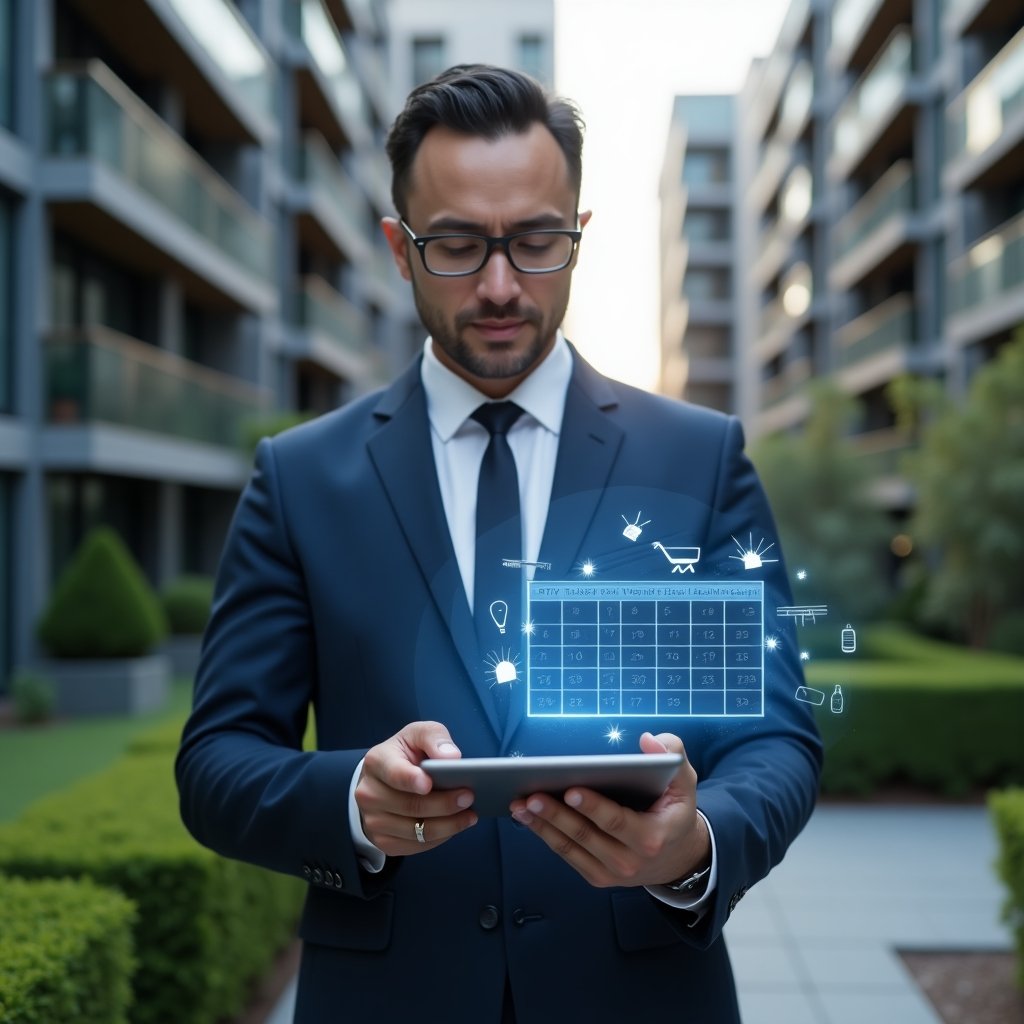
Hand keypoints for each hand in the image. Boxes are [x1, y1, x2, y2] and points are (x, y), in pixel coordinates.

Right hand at [355, 721, 477, 855]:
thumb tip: (452, 757)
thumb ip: (434, 737)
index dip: (411, 780)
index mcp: (377, 762)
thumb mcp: (418, 734)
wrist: (383, 779)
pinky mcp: (383, 841)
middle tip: (469, 797)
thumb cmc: (405, 754)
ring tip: (470, 815)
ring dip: (447, 825)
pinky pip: (415, 846)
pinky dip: (439, 838)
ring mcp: (373, 820)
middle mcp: (369, 794)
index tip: (430, 783)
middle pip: (410, 806)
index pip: (394, 773)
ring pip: (415, 831)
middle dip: (443, 804)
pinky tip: (455, 826)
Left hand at [509, 732, 708, 888]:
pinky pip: (567, 855)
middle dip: (556, 814)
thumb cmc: (674, 810)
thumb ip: (671, 754)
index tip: (570, 789)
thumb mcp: (683, 779)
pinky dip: (545, 836)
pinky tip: (527, 818)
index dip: (592, 806)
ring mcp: (611, 872)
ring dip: (542, 826)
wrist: (677, 856)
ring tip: (519, 806)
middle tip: (530, 796)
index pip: (616, 821)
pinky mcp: (597, 876)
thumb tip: (647, 740)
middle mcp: (630, 861)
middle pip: (585, 835)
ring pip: (570, 848)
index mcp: (652, 837)